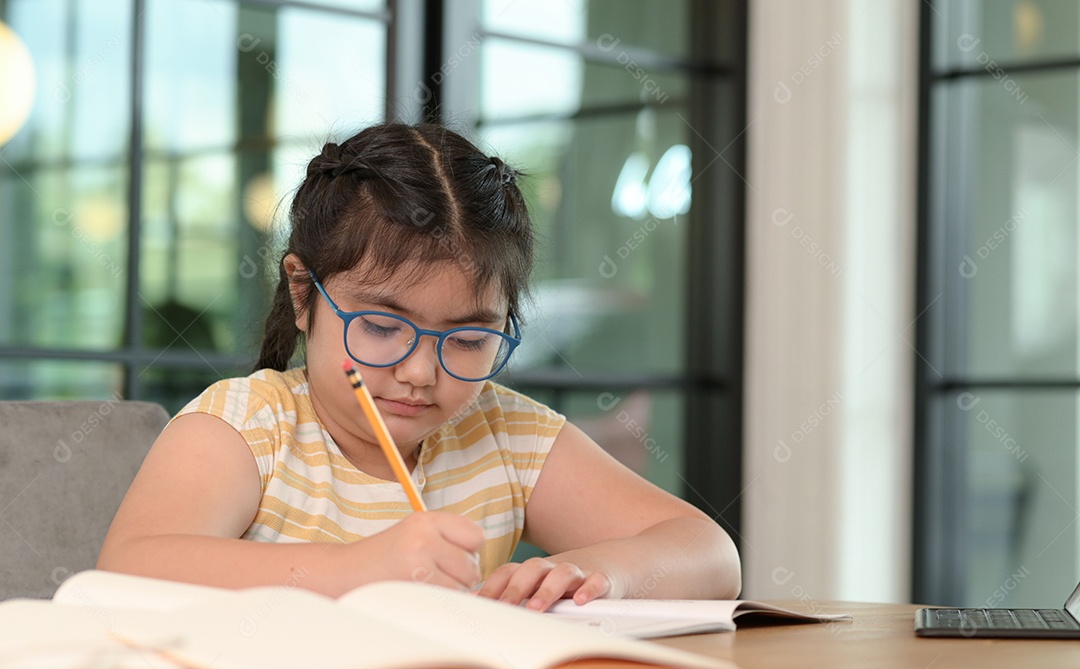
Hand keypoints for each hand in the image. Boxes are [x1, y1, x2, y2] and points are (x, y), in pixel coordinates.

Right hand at [359, 512, 483, 590]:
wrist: (343, 573)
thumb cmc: (383, 557)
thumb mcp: (413, 533)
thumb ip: (446, 538)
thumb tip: (477, 560)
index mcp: (426, 519)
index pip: (475, 535)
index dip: (469, 550)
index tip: (452, 556)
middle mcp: (424, 536)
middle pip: (472, 564)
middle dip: (461, 575)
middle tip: (436, 575)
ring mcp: (418, 560)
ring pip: (462, 584)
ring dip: (451, 590)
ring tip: (426, 584)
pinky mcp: (413, 584)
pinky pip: (447, 598)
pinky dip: (439, 602)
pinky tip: (419, 594)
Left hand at [477, 557, 615, 611]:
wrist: (611, 562)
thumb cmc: (564, 580)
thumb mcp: (537, 585)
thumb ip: (508, 594)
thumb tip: (473, 601)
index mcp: (533, 570)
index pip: (508, 573)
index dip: (493, 587)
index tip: (480, 604)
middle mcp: (553, 568)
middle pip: (532, 570)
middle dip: (516, 589)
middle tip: (505, 607)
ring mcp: (578, 571)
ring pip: (562, 573)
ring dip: (548, 590)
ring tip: (536, 607)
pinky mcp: (602, 578)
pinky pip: (596, 580)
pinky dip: (589, 589)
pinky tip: (580, 600)